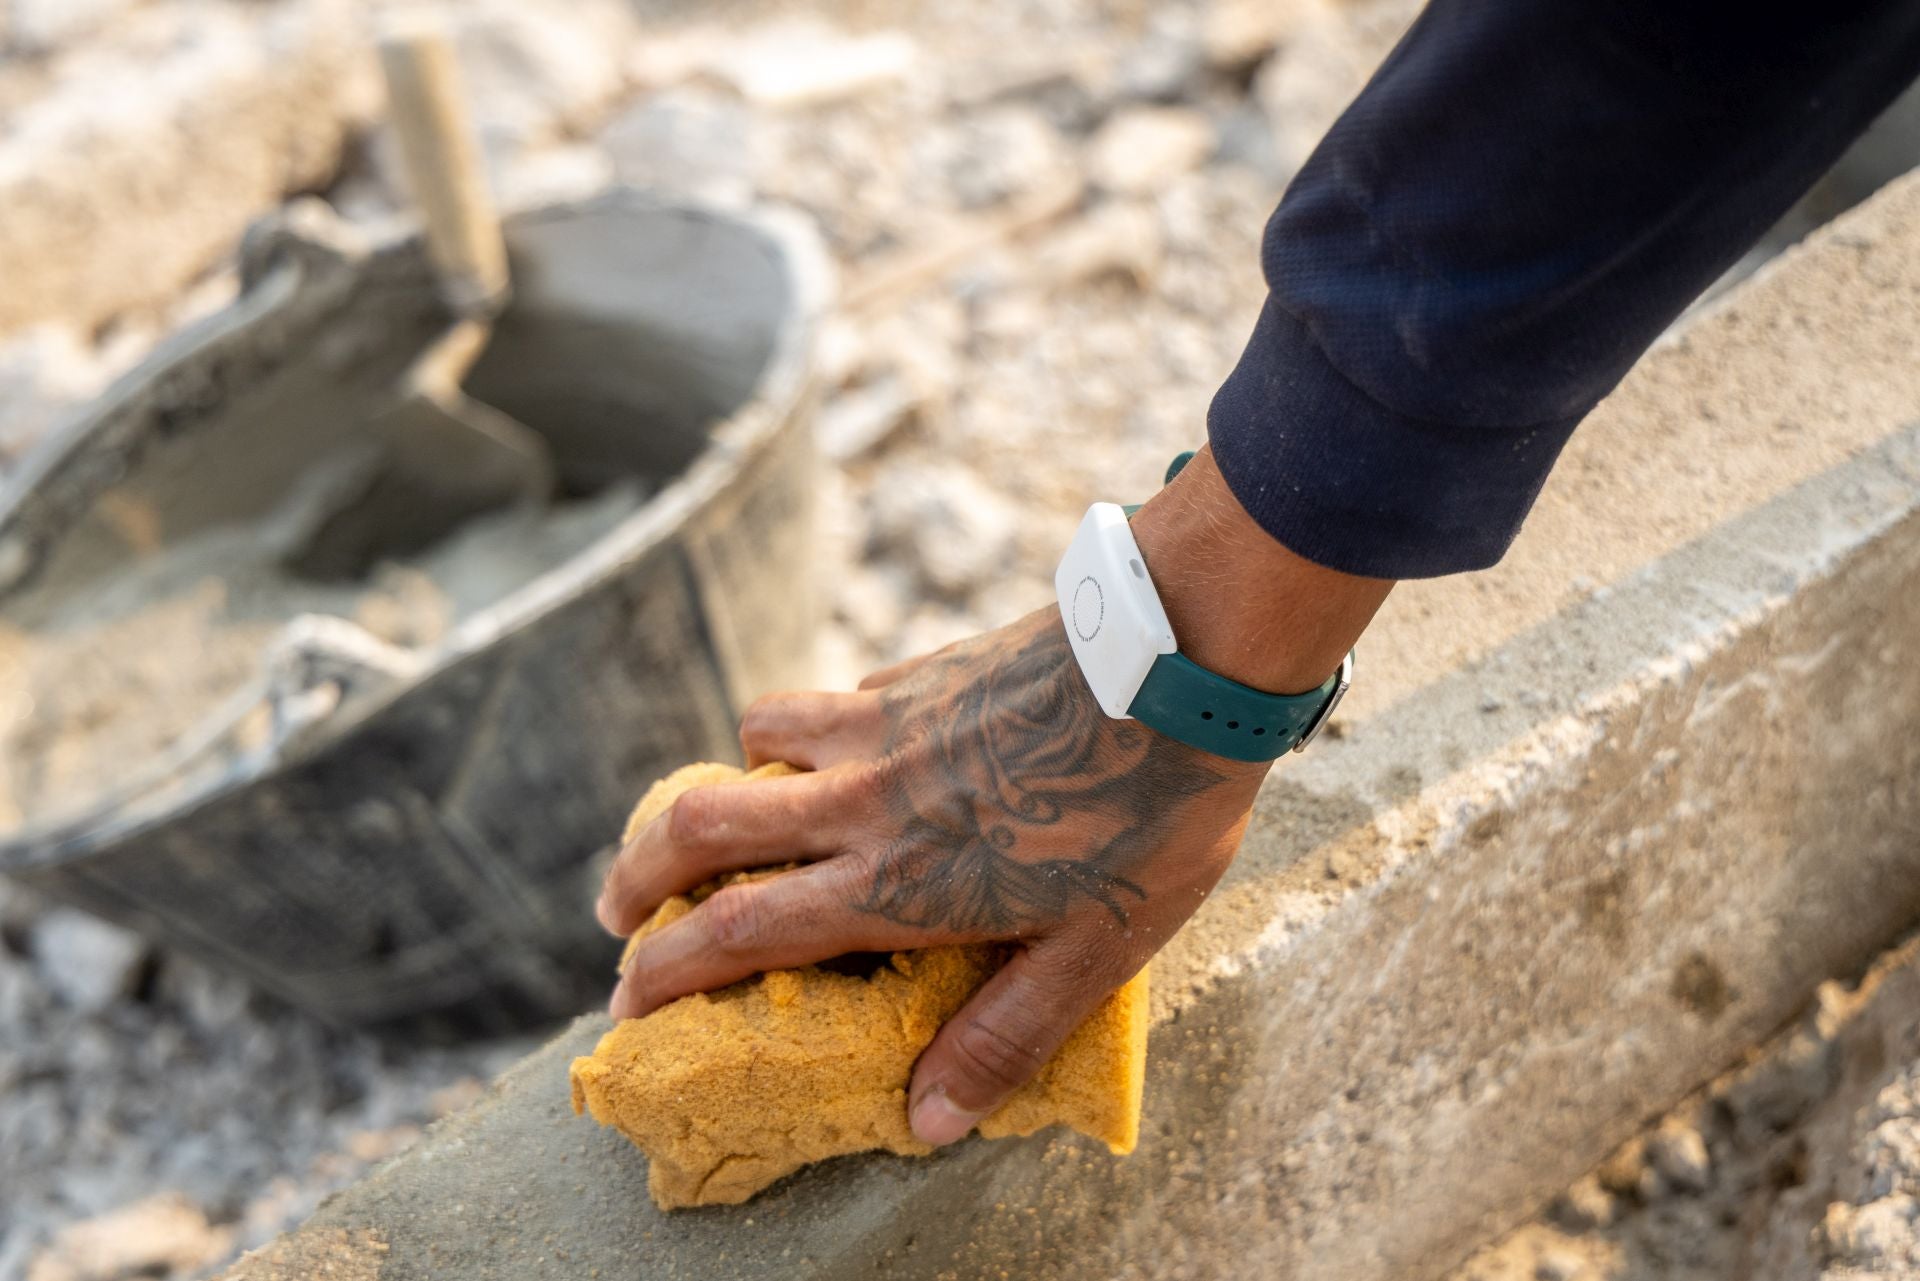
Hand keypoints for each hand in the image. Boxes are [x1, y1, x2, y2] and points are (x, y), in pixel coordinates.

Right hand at [595, 448, 1392, 1145]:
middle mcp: (865, 799)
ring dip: (721, 782)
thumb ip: (1004, 1036)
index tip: (626, 999)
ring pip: (753, 740)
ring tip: (730, 816)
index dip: (668, 971)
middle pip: (703, 824)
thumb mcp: (1093, 954)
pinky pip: (830, 701)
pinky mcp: (917, 675)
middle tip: (617, 907)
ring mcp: (883, 725)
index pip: (742, 932)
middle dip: (639, 869)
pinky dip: (806, 732)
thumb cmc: (1146, 816)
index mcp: (895, 881)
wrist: (1175, 664)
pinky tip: (846, 749)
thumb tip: (929, 1120)